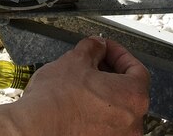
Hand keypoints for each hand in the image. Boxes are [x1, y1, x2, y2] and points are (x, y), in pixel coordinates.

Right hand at [12, 37, 150, 135]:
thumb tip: (96, 45)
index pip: (137, 69)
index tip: (106, 48)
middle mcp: (132, 123)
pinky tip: (77, 105)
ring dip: (102, 95)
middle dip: (109, 73)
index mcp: (134, 97)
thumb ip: (93, 48)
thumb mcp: (75, 60)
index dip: (119, 54)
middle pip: (127, 91)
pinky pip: (103, 126)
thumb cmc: (56, 101)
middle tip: (92, 62)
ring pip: (115, 111)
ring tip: (80, 84)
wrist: (35, 129)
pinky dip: (95, 114)